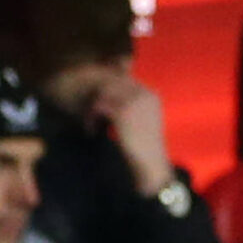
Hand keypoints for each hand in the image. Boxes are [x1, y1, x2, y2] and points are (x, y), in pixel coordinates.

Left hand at [88, 72, 172, 194]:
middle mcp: (145, 94)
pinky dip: (90, 118)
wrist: (150, 163)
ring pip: (102, 94)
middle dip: (96, 98)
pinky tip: (91, 131)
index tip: (98, 106)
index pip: (122, 80)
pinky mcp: (122, 112)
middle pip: (110, 83)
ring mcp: (134, 101)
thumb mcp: (141, 120)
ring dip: (92, 108)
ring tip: (90, 123)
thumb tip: (105, 90)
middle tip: (91, 114)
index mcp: (151, 95)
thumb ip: (129, 103)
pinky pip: (98, 106)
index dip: (106, 90)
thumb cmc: (144, 145)